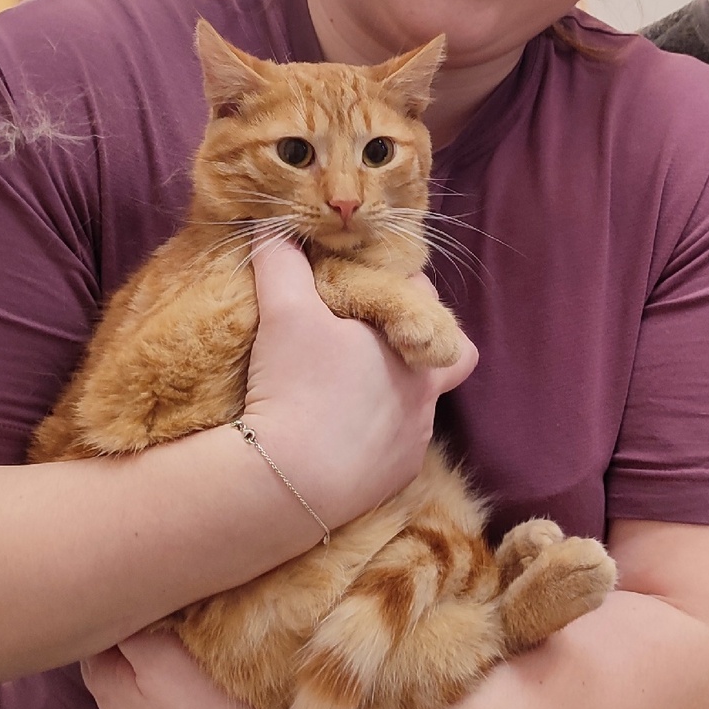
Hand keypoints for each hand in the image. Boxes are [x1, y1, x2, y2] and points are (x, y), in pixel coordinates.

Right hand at [240, 240, 475, 527]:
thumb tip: (270, 226)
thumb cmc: (296, 386)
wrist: (289, 482)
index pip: (424, 298)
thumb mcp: (282, 311)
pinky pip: (394, 443)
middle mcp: (427, 392)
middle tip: (360, 335)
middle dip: (407, 338)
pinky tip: (337, 427)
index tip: (362, 288)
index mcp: (414, 343)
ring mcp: (415, 438)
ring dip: (388, 388)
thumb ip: (281, 260)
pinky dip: (372, 431)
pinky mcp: (395, 476)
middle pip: (438, 351)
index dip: (394, 287)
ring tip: (342, 384)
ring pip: (416, 400)